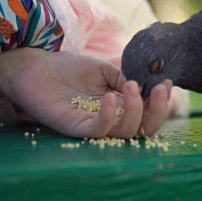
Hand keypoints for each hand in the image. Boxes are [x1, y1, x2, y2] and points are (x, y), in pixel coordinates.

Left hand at [0, 47, 172, 137]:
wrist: (35, 67)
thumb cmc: (68, 68)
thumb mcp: (104, 70)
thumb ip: (123, 78)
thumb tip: (145, 85)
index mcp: (119, 107)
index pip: (147, 115)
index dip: (160, 104)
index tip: (166, 83)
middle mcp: (109, 119)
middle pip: (142, 130)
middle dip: (156, 112)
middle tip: (157, 90)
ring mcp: (92, 124)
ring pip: (124, 133)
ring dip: (134, 110)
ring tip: (130, 87)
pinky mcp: (74, 127)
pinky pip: (97, 131)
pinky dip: (108, 117)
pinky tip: (108, 97)